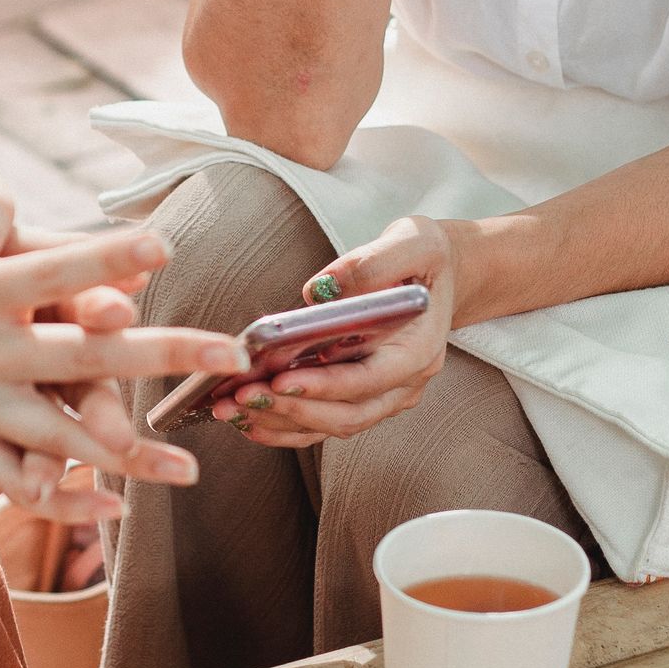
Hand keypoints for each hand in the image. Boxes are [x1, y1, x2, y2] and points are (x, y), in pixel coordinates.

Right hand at [0, 216, 248, 511]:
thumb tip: (130, 260)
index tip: (165, 244)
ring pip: (58, 437)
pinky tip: (117, 503)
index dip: (105, 257)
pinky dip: (65, 498)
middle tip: (230, 352)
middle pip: (78, 357)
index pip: (51, 270)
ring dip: (127, 455)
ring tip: (188, 470)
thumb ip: (39, 238)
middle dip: (160, 354)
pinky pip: (18, 481)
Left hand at [212, 214, 453, 447]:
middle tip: (240, 397)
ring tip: (230, 409)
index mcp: (420, 349)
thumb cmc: (424, 258)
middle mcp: (405, 383)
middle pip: (346, 414)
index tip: (280, 380)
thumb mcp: (412, 241)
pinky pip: (323, 423)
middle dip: (290, 409)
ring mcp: (385, 397)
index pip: (369, 379)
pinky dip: (285, 426)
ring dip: (279, 422)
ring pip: (330, 425)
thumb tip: (318, 292)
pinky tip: (247, 418)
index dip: (325, 386)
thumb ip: (371, 264)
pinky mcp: (362, 399)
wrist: (437, 277)